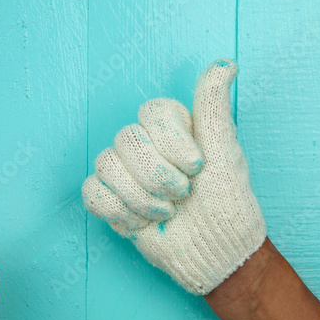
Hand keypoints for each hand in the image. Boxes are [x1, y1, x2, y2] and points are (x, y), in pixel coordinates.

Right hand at [82, 59, 265, 294]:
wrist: (216, 255)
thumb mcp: (226, 152)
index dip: (171, 142)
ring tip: (166, 212)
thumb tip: (226, 64)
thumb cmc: (228, 204)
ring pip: (106, 164)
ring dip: (141, 198)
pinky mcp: (111, 199)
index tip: (197, 167)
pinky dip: (120, 211)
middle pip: (126, 139)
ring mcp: (125, 171)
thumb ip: (214, 106)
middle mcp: (145, 144)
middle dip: (158, 176)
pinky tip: (143, 222)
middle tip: (183, 195)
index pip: (150, 112)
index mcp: (172, 127)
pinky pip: (92, 192)